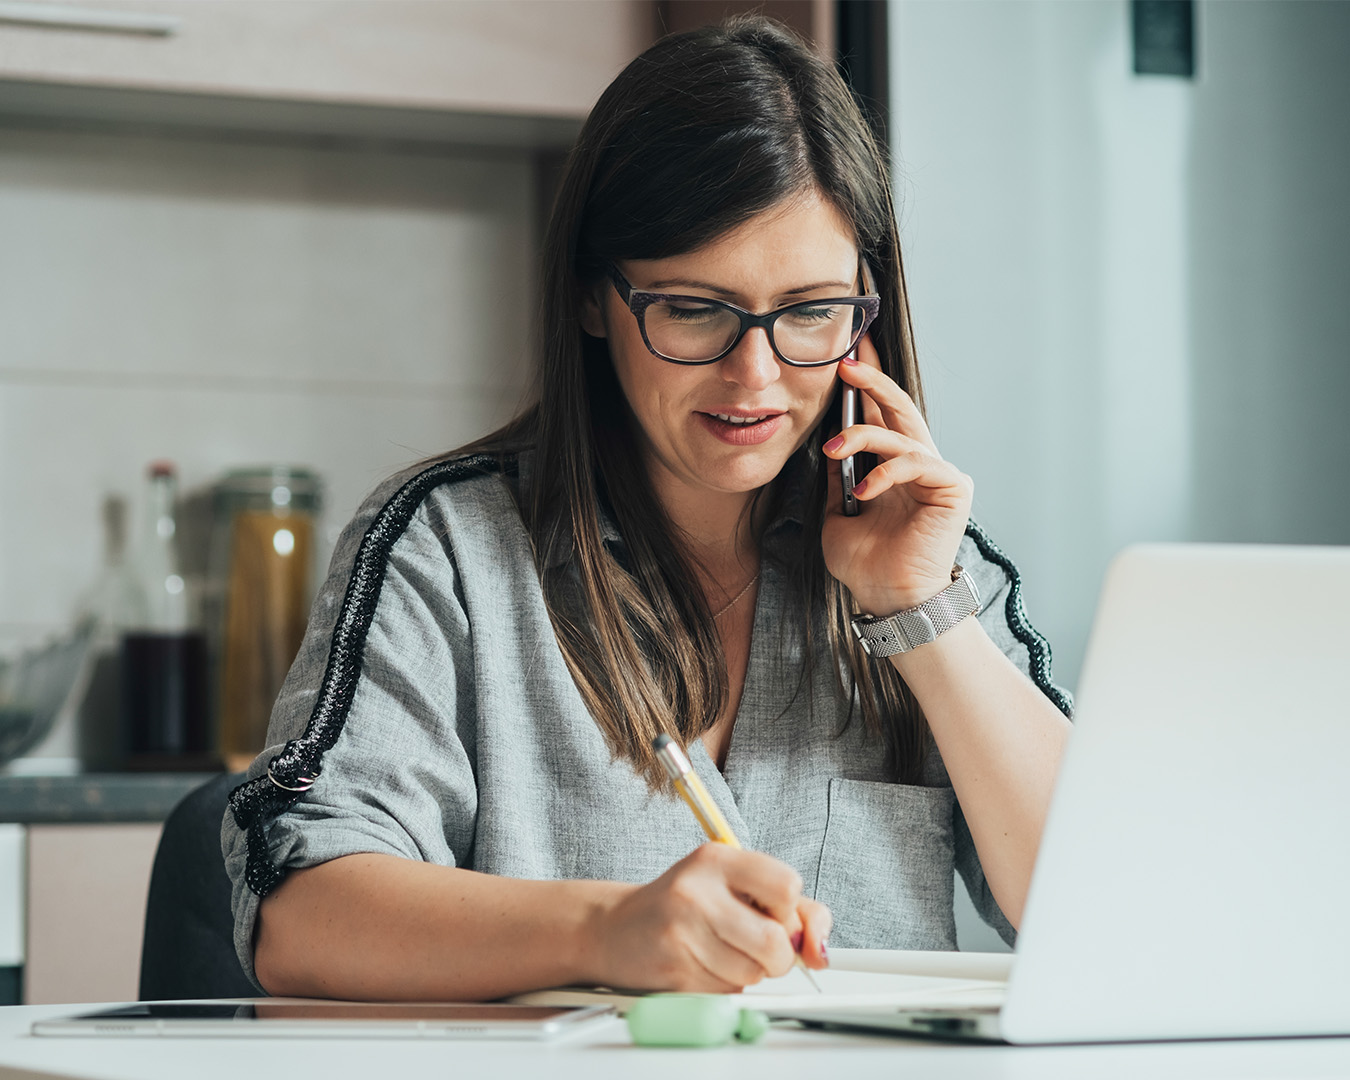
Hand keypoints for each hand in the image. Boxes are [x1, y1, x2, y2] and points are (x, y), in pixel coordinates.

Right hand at [585, 844, 830, 992]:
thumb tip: (820, 950)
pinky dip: (723, 989)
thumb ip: (792, 911)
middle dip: (776, 956)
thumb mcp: (735, 888)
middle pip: (776, 940)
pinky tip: (700, 966)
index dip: (790, 912)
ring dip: (747, 974)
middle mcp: (698, 888)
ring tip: (720, 952)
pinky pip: (726, 993)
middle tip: (756, 947)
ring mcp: (682, 929)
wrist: (614, 929)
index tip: (775, 916)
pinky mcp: (673, 968)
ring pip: (753, 973)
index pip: (788, 885)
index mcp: (717, 858)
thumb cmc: (684, 907)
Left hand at [821, 334, 973, 614]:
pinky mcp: (952, 487)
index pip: (881, 416)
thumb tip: (830, 443)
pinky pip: (916, 463)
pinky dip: (885, 472)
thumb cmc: (867, 563)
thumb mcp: (838, 513)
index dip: (867, 385)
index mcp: (893, 468)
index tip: (847, 355)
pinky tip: (863, 491)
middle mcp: (919, 464)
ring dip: (862, 435)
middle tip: (846, 361)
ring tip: (833, 448)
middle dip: (872, 381)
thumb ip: (839, 476)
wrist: (889, 598)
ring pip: (901, 434)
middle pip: (899, 409)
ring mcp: (938, 474)